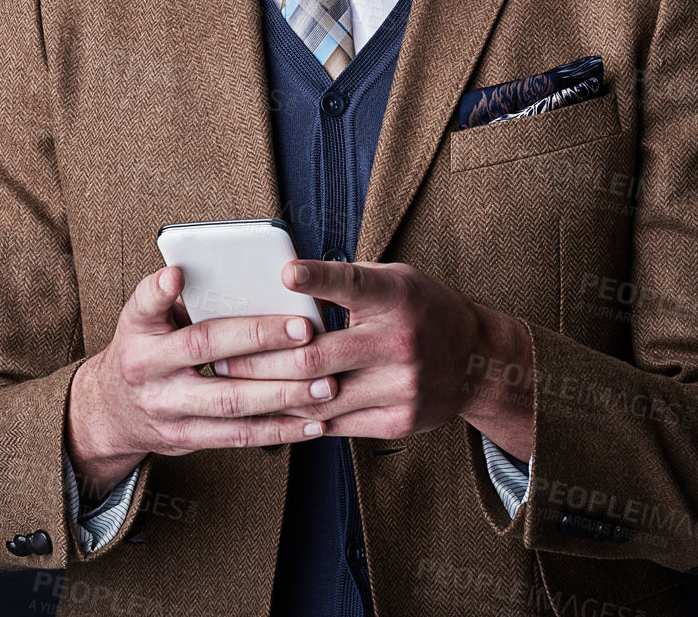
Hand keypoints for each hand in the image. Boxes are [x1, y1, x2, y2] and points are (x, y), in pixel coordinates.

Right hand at [67, 266, 333, 499]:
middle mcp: (147, 368)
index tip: (178, 274)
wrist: (113, 410)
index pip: (145, 305)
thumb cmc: (145, 349)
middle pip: (204, 347)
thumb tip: (230, 273)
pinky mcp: (186, 439)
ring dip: (283, 393)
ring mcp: (166, 407)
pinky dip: (280, 430)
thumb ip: (180, 299)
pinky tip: (312, 422)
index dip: (160, 291)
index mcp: (138, 329)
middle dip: (258, 338)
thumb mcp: (146, 319)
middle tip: (305, 330)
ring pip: (230, 401)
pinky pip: (238, 436)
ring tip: (324, 384)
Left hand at [213, 260, 534, 460]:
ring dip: (272, 394)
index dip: (318, 279)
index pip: (352, 284)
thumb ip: (346, 282)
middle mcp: (401, 341)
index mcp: (396, 296)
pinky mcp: (400, 420)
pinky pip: (338, 424)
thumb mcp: (393, 279)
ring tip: (235, 389)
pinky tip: (274, 411)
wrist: (476, 360)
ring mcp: (403, 386)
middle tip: (221, 358)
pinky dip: (302, 417)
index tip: (285, 273)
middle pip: (317, 355)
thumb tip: (278, 282)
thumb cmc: (419, 309)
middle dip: (261, 358)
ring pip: (319, 397)